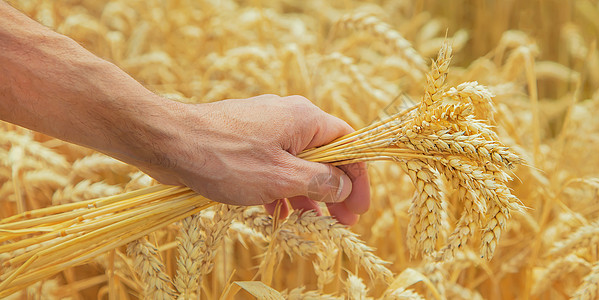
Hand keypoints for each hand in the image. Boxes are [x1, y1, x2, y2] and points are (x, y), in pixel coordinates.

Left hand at [143, 95, 369, 224]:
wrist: (167, 141)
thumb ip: (319, 182)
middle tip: (344, 221)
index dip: (358, 177)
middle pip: (325, 156)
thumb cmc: (225, 158)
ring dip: (308, 193)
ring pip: (298, 162)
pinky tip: (279, 213)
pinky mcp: (245, 140)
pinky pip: (274, 164)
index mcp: (304, 119)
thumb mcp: (280, 177)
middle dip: (335, 190)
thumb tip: (344, 186)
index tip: (360, 207)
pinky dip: (281, 187)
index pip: (347, 144)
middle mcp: (289, 117)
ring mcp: (265, 128)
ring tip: (314, 222)